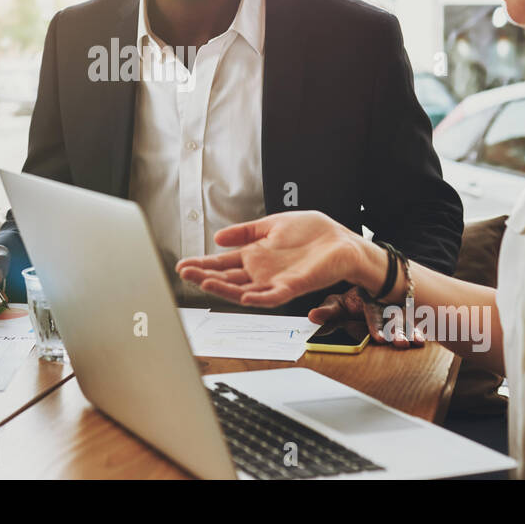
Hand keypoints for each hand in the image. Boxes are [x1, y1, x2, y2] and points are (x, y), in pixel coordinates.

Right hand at [176, 211, 376, 308]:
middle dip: (204, 276)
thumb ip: (245, 231)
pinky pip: (271, 297)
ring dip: (224, 289)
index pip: (222, 263)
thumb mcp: (271, 224)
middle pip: (226, 278)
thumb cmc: (312, 232)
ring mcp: (274, 281)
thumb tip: (218, 237)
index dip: (202, 265)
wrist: (341, 241)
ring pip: (243, 290)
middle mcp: (261, 272)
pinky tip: (243, 296)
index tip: (183, 264)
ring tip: (204, 283)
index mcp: (254, 256)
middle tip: (185, 273)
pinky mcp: (292, 286)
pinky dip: (257, 298)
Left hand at [309, 287, 423, 349]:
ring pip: (404, 320)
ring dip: (410, 332)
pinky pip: (413, 325)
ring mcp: (396, 311)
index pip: (372, 310)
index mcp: (367, 296)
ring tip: (416, 343)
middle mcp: (384, 302)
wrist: (366, 296)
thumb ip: (328, 311)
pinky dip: (418, 332)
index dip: (376, 324)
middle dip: (397, 330)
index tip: (379, 338)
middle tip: (400, 343)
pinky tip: (422, 342)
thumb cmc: (350, 304)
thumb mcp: (337, 306)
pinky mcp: (405, 320)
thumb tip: (313, 316)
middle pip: (392, 315)